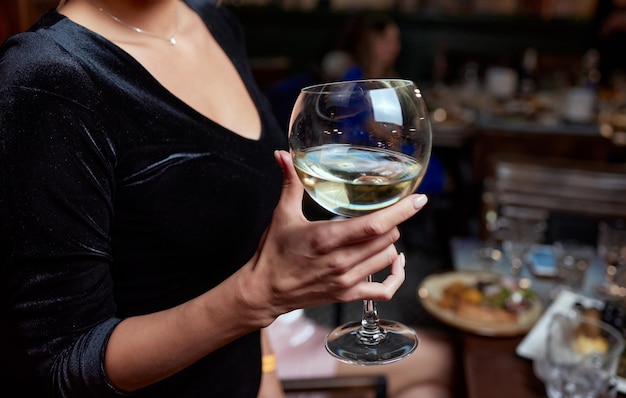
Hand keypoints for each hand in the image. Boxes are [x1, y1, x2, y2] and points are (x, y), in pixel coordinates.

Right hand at [239, 150, 427, 322]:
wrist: (264, 291)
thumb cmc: (273, 252)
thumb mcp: (282, 214)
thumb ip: (290, 183)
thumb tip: (282, 154)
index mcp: (326, 238)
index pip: (374, 225)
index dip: (401, 211)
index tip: (419, 199)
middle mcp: (341, 261)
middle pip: (387, 239)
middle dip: (391, 222)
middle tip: (383, 212)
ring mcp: (346, 280)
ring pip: (388, 258)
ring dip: (389, 243)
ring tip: (378, 234)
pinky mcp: (347, 295)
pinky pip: (385, 290)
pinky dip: (396, 276)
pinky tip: (396, 262)